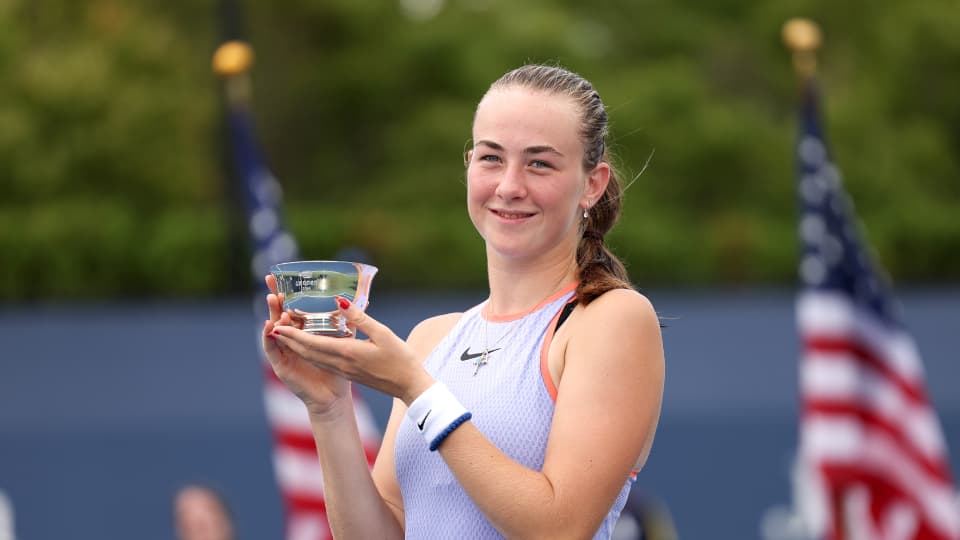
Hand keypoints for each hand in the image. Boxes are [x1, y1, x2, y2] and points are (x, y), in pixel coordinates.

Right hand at [263, 274, 350, 415]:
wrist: (333, 397)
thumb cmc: (339, 370)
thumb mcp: (344, 341)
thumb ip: (346, 322)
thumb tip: (353, 302)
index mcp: (305, 332)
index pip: (293, 308)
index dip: (287, 293)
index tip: (283, 276)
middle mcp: (292, 340)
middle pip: (279, 314)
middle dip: (274, 297)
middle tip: (269, 281)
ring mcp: (284, 352)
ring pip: (274, 329)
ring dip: (272, 313)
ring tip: (273, 299)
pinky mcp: (280, 365)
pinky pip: (272, 349)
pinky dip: (269, 337)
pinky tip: (270, 326)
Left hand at [269, 295, 433, 404]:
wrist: (409, 386)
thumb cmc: (400, 359)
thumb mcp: (383, 333)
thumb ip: (359, 318)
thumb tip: (340, 301)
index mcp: (347, 353)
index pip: (313, 343)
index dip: (293, 335)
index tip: (277, 325)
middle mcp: (341, 363)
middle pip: (308, 351)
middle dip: (289, 340)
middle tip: (274, 326)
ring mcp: (344, 370)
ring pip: (314, 357)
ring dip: (297, 347)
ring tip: (285, 334)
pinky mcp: (349, 373)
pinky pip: (323, 361)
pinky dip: (310, 352)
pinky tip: (309, 346)